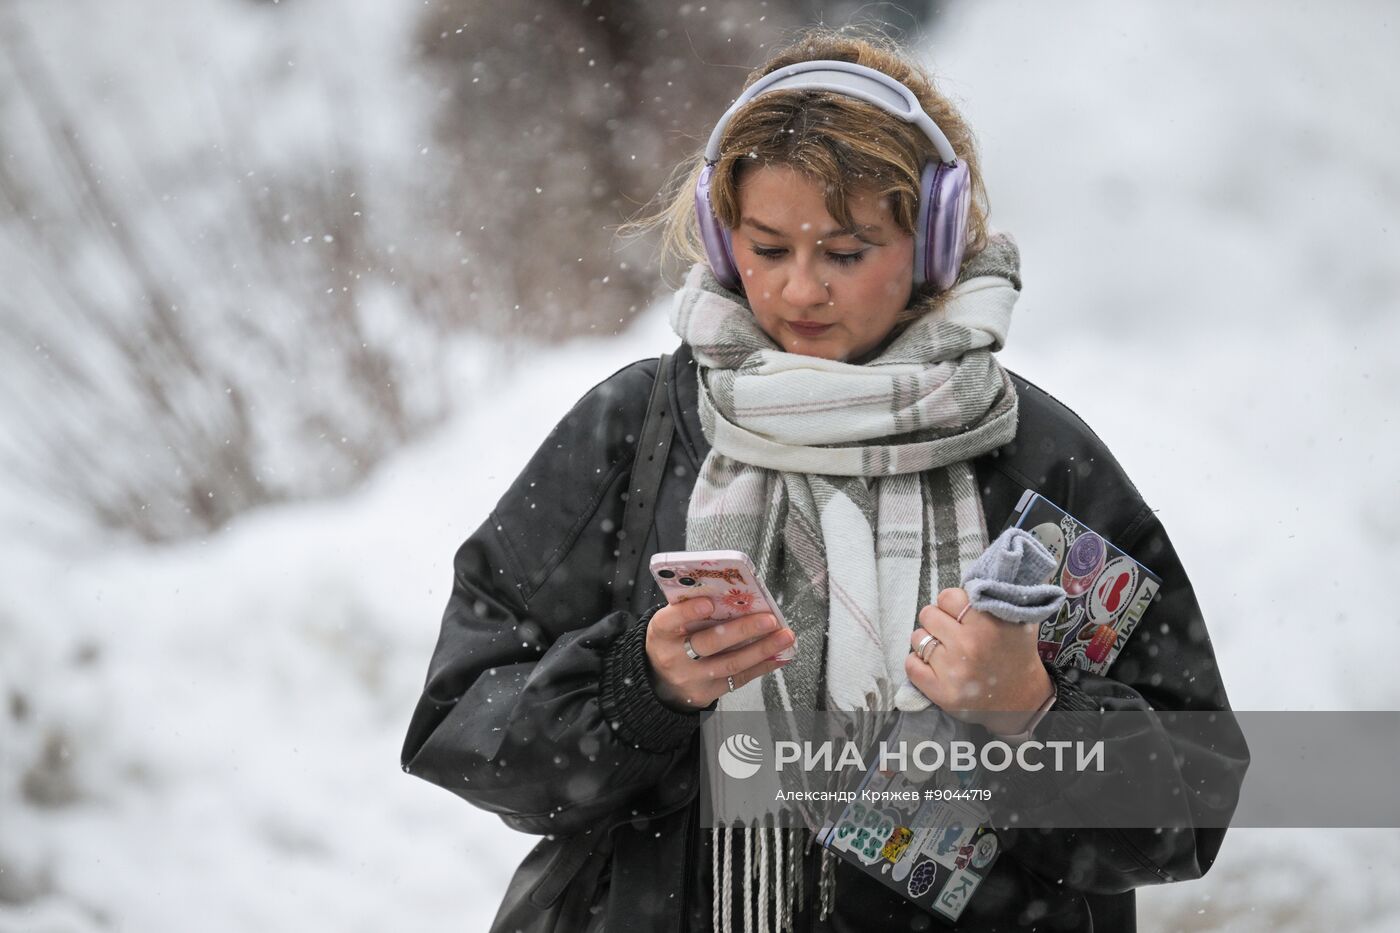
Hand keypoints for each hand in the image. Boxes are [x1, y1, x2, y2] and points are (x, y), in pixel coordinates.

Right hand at [646, 598, 794, 710]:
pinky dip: (763, 666)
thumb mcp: (670, 623)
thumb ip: (690, 608)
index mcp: (661, 634)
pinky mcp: (708, 694)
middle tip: (769, 619)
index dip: (688, 612)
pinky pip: (739, 679)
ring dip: (762, 649)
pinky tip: (779, 655)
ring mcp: (692, 679)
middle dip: (742, 630)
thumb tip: (730, 592)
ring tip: (784, 636)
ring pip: (730, 664)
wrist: (661, 683)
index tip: (709, 603)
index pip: (669, 621)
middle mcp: (674, 658)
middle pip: (709, 643)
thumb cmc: (672, 643)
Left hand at [904, 587, 1053, 734]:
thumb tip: (972, 576)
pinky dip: (918, 663)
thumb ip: (995, 596)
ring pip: (917, 638)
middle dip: (938, 620)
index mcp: (987, 624)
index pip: (947, 596)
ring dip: (927, 641)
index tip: (959, 613)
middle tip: (951, 631)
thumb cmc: (1015, 655)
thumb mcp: (1016, 620)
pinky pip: (911, 665)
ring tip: (944, 649)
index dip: (952, 603)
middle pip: (928, 613)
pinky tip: (935, 665)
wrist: (1022, 700)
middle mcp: (969, 646)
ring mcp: (953, 671)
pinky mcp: (941, 692)